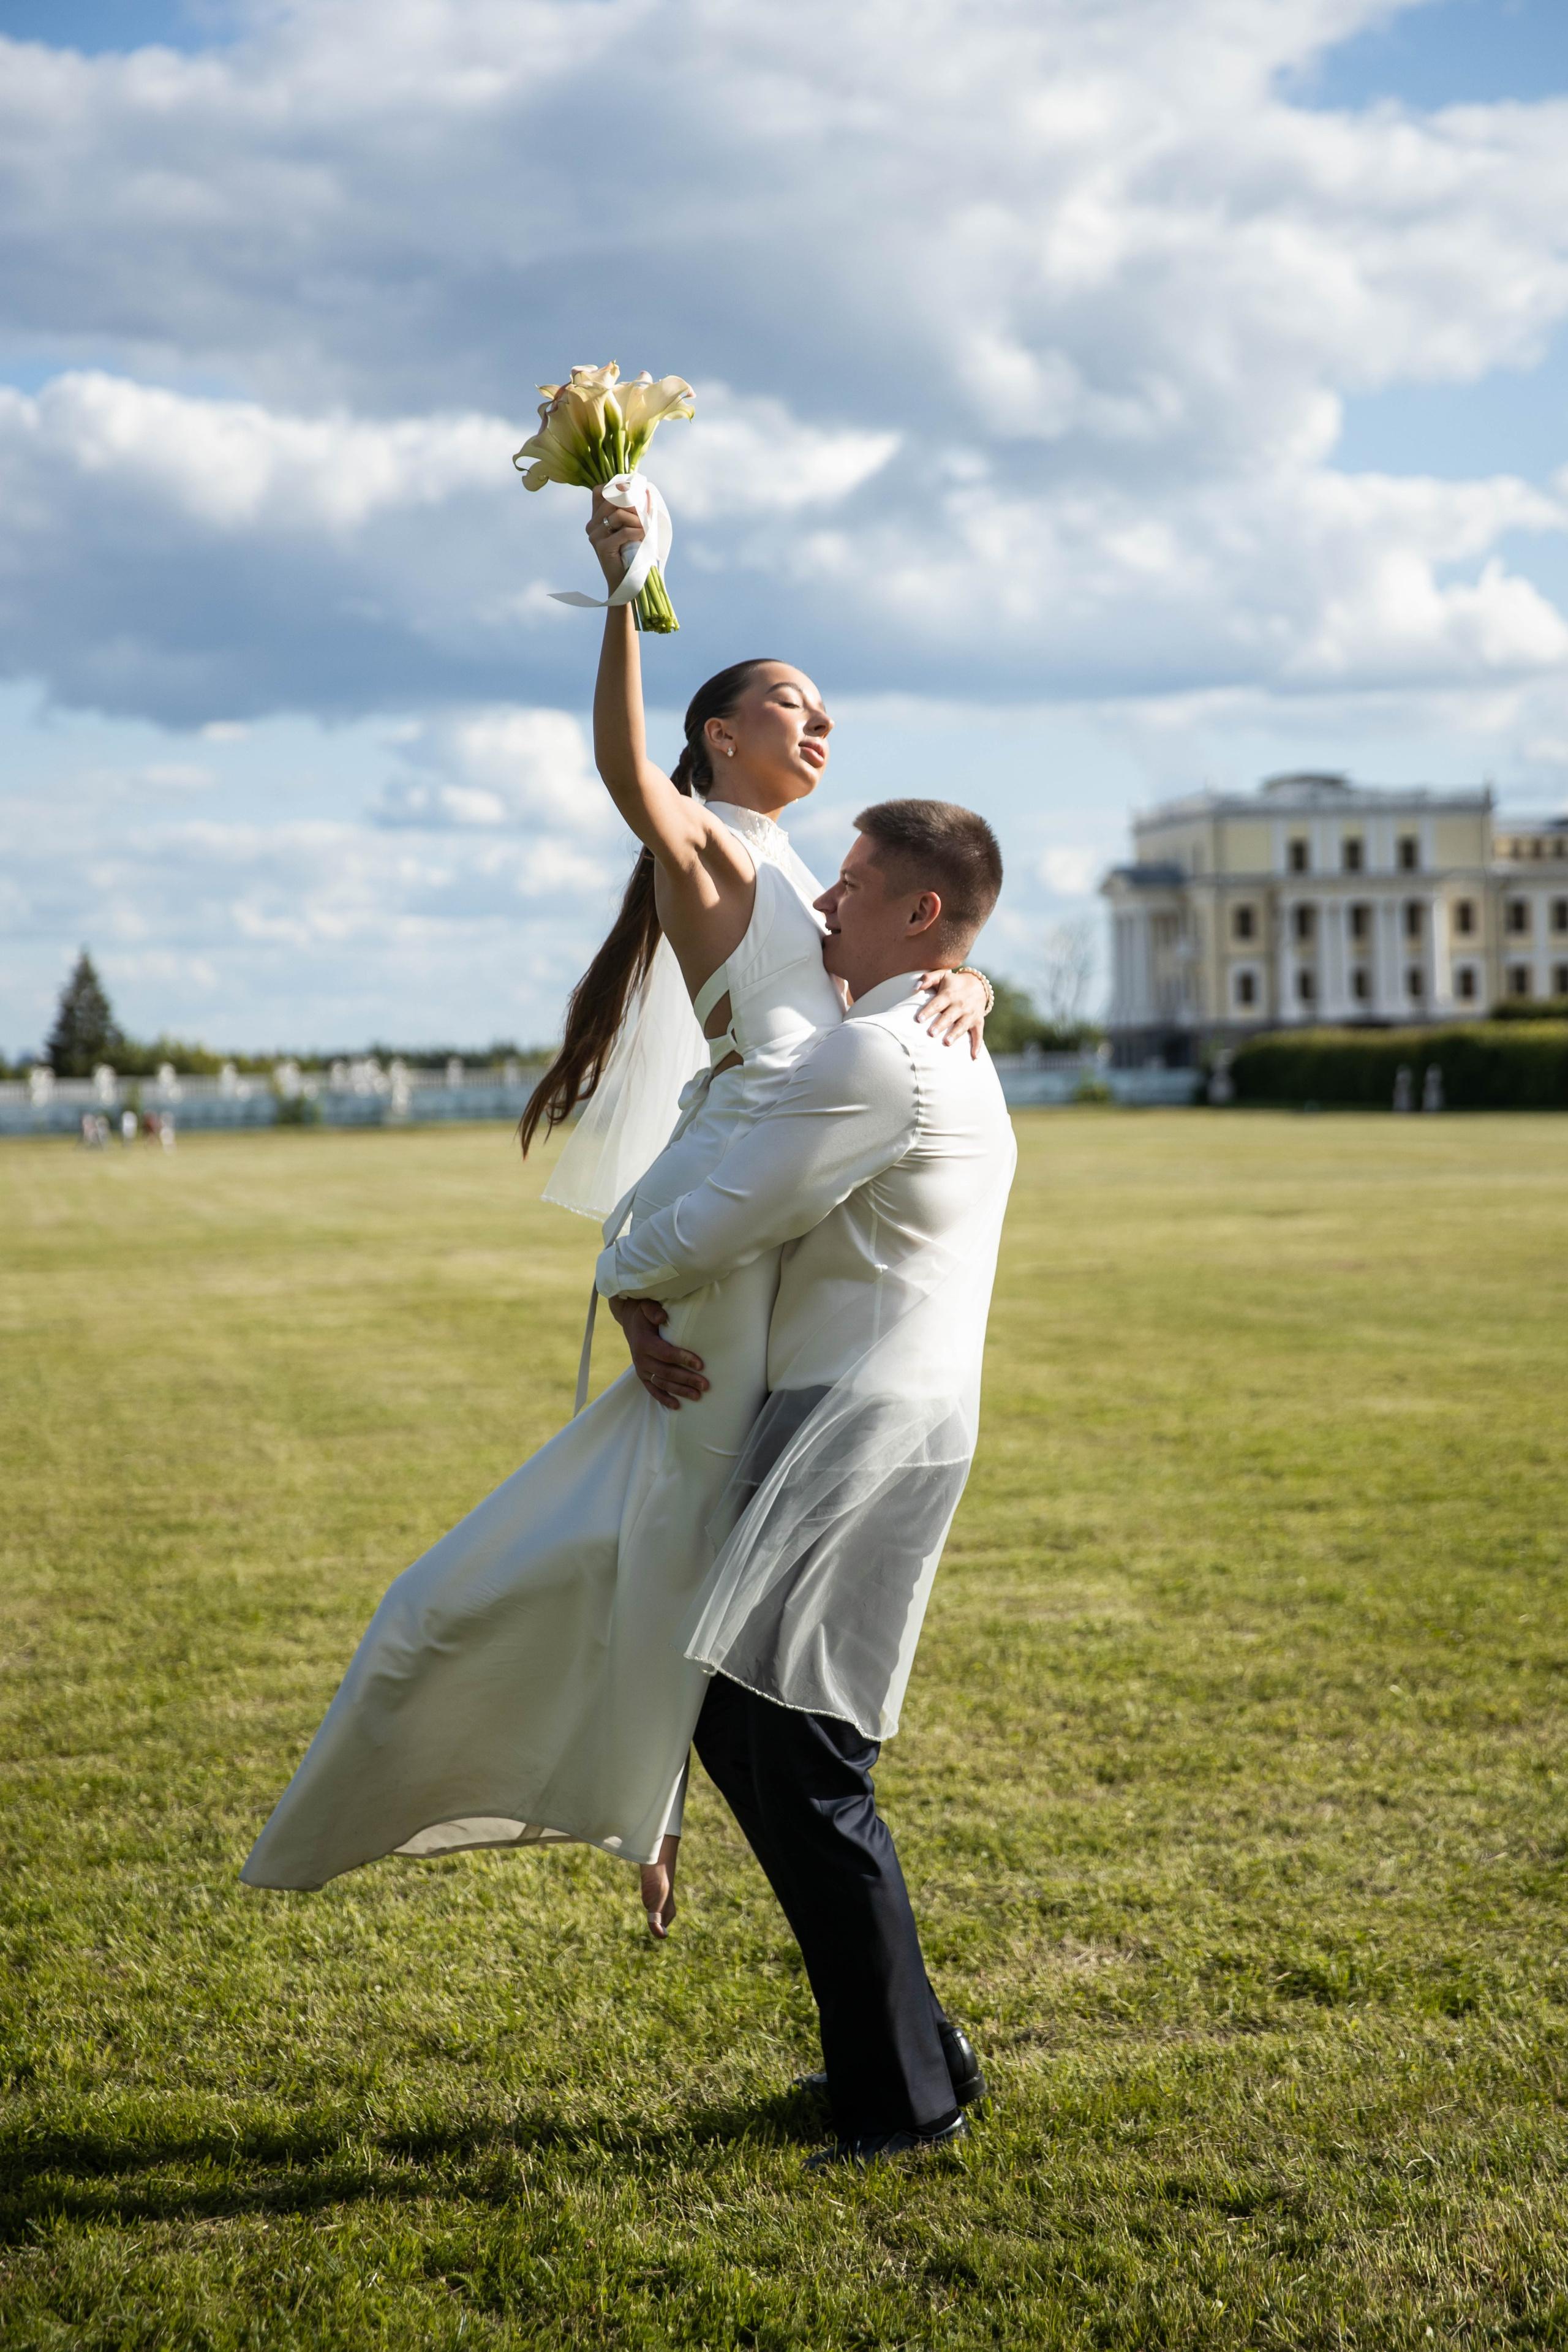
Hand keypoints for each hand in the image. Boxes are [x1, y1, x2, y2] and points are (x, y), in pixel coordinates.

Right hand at [587, 483, 644, 591]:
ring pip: (618, 515)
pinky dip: (637, 532)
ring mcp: (595, 536)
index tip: (632, 491)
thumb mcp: (630, 527)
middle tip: (645, 514)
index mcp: (596, 518)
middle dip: (632, 504)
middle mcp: (592, 525)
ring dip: (637, 520)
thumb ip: (632, 510)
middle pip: (612, 501)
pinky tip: (643, 537)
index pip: (599, 491)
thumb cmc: (631, 553)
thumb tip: (646, 490)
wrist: (625, 581)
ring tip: (646, 529)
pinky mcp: (602, 547)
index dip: (615, 487)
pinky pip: (623, 532)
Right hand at [608, 1294, 707, 1409]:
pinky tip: (677, 1406)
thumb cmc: (644, 1313)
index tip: (701, 1364)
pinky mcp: (643, 1375)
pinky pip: (653, 1390)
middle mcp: (641, 1359)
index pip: (666, 1354)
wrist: (630, 1322)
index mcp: (644, 1343)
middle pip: (667, 1372)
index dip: (683, 1359)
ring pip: (662, 1383)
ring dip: (680, 1391)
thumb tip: (663, 1317)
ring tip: (698, 1396)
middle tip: (705, 1385)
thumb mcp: (646, 1306)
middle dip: (687, 1379)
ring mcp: (641, 1369)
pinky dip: (664, 1399)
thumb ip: (653, 1310)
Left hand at [914, 965, 987, 1058]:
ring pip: (962, 1026)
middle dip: (941, 1025)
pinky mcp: (978, 1022)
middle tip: (931, 1034)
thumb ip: (927, 979)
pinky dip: (977, 1045)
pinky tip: (974, 1056)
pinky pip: (979, 1034)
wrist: (977, 984)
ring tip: (947, 1043)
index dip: (928, 1011)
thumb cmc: (952, 982)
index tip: (919, 1019)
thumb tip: (915, 987)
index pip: (937, 1003)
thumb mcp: (941, 975)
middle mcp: (960, 1005)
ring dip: (955, 1034)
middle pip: (949, 1016)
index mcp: (949, 994)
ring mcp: (970, 1014)